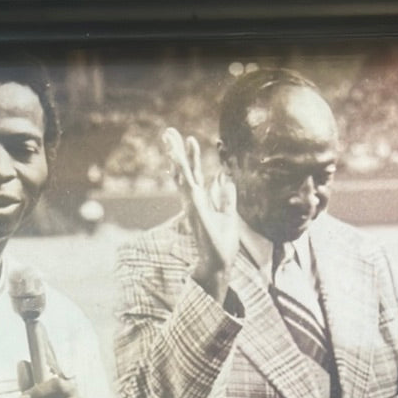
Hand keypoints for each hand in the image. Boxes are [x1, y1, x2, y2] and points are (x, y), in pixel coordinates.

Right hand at [162, 128, 238, 298]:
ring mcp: (192, 206)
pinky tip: (177, 160)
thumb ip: (226, 196)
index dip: (191, 157)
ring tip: (169, 140)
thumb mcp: (229, 215)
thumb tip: (223, 177)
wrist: (218, 265)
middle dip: (176, 151)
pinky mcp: (195, 211)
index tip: (189, 139)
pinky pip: (187, 188)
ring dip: (175, 158)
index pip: (194, 174)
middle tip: (168, 132)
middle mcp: (193, 201)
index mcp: (201, 201)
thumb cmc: (222, 245)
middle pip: (183, 171)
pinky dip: (182, 174)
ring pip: (182, 177)